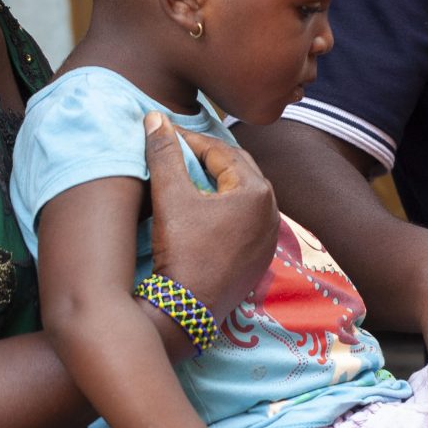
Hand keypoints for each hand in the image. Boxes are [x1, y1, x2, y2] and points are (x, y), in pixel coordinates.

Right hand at [145, 112, 277, 318]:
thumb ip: (164, 153)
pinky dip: (226, 207)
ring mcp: (270, 237)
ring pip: (243, 194)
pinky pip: (246, 220)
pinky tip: (203, 209)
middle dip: (206, 157)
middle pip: (237, 169)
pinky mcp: (260, 257)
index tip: (163, 134)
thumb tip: (154, 117)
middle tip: (176, 150)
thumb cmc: (182, 251)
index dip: (188, 140)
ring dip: (218, 181)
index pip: (220, 151)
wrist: (187, 310)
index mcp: (257, 191)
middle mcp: (272, 211)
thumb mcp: (170, 196)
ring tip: (188, 175)